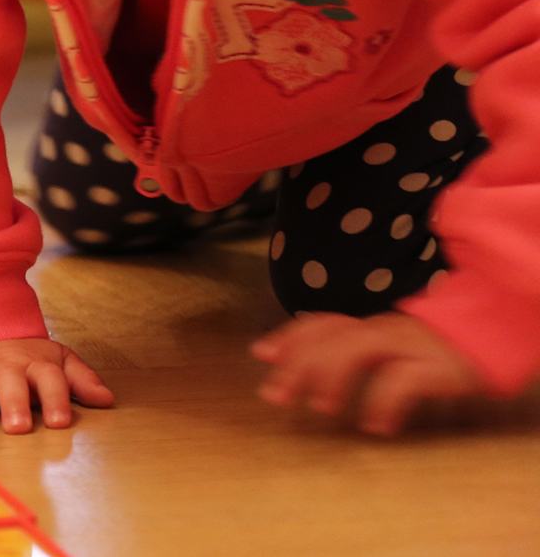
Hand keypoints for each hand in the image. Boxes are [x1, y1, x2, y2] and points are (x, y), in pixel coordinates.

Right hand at [0, 338, 114, 433]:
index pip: (48, 377)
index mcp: (31, 362)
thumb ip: (78, 379)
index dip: (54, 398)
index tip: (59, 422)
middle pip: (9, 379)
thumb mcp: (53, 361)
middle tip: (18, 426)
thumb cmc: (20, 361)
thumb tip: (105, 398)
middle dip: (14, 401)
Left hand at [252, 311, 483, 434]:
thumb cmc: (428, 348)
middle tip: (276, 395)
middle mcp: (381, 329)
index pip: (320, 323)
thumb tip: (295, 357)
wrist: (488, 337)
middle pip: (329, 339)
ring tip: (321, 407)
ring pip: (358, 350)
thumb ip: (345, 347)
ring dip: (333, 378)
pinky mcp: (434, 365)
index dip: (289, 337)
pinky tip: (376, 426)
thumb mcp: (385, 345)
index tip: (260, 355)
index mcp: (367, 324)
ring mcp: (407, 344)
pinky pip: (403, 380)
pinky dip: (384, 403)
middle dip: (297, 366)